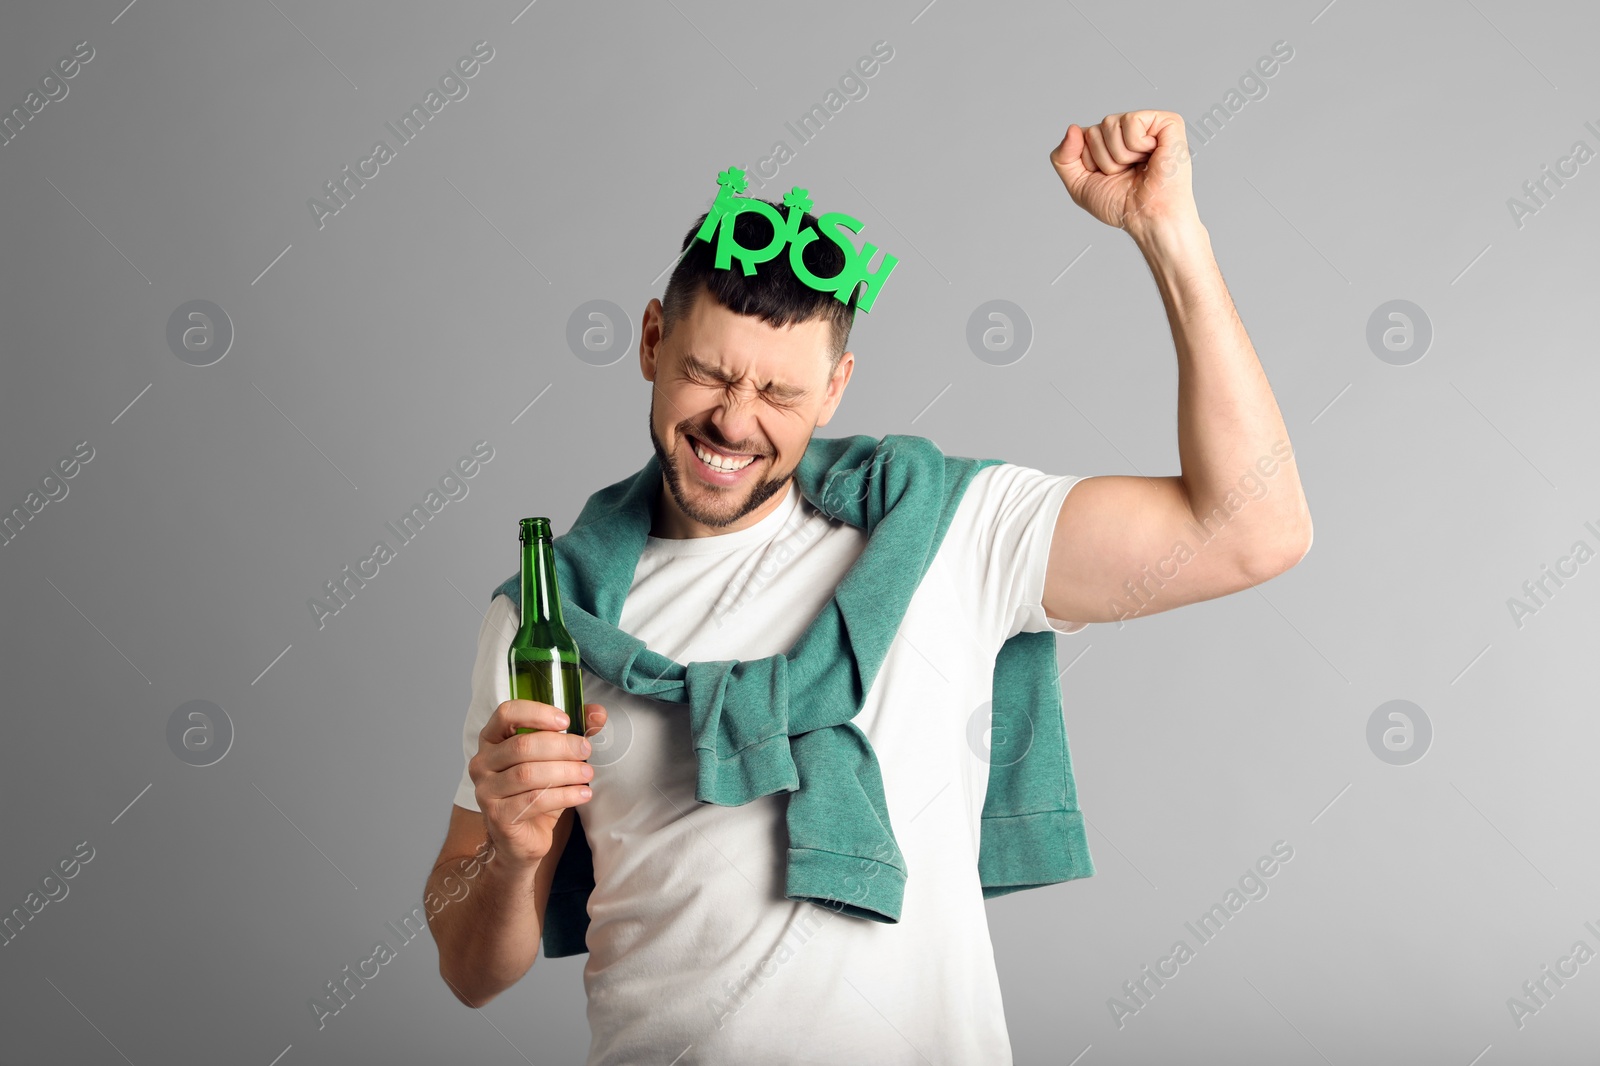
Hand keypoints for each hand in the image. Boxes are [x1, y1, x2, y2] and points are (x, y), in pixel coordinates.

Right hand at [469, 700, 608, 870]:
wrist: (524, 838)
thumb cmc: (537, 790)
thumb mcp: (555, 759)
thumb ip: (574, 733)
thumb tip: (598, 714)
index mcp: (492, 739)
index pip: (507, 714)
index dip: (537, 713)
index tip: (566, 720)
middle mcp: (483, 762)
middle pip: (522, 746)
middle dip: (561, 746)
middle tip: (586, 749)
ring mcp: (486, 790)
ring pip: (528, 774)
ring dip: (565, 771)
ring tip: (587, 773)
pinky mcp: (498, 816)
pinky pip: (534, 800)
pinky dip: (564, 796)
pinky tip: (583, 794)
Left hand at [1048, 110, 1198, 239]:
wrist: (1147, 217)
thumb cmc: (1121, 205)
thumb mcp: (1079, 184)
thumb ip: (1063, 157)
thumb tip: (1073, 128)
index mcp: (1110, 143)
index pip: (1081, 136)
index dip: (1089, 162)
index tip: (1107, 177)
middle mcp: (1128, 131)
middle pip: (1094, 130)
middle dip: (1104, 159)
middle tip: (1125, 174)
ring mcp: (1147, 125)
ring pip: (1110, 124)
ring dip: (1119, 155)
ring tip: (1138, 167)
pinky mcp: (1167, 122)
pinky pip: (1131, 120)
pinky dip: (1136, 145)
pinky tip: (1150, 155)